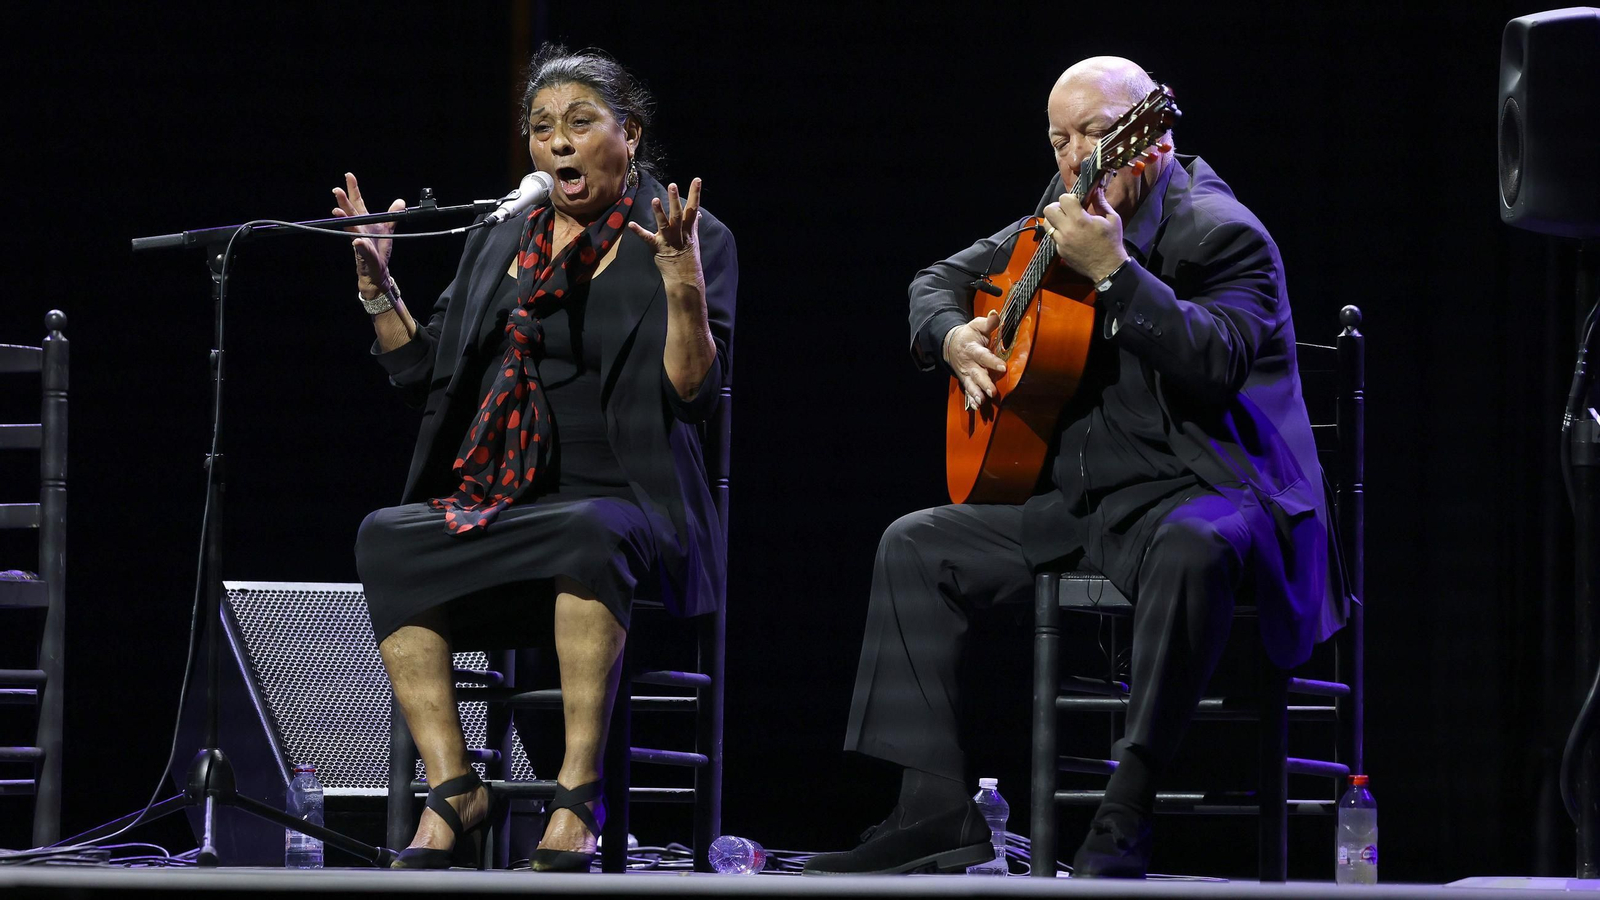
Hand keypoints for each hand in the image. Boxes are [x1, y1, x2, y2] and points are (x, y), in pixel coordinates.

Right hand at [331, 172, 405, 297]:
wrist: (376, 271)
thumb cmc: (378, 249)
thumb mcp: (387, 230)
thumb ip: (392, 216)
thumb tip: (400, 201)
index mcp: (364, 222)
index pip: (357, 203)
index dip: (353, 189)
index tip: (348, 175)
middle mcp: (359, 230)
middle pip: (350, 213)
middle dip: (343, 202)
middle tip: (336, 190)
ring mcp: (360, 241)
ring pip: (351, 229)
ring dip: (344, 220)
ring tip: (336, 211)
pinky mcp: (364, 255)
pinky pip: (362, 250)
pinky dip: (360, 245)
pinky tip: (357, 241)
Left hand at [628, 178, 701, 282]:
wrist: (685, 279)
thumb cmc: (690, 259)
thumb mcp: (694, 240)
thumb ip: (693, 225)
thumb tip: (697, 213)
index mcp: (689, 230)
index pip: (693, 208)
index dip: (695, 194)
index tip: (696, 180)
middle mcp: (680, 234)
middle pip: (678, 214)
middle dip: (675, 200)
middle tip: (672, 185)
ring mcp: (668, 241)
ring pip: (664, 224)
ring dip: (659, 212)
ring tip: (655, 199)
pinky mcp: (658, 248)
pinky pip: (648, 239)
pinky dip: (639, 231)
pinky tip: (632, 224)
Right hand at [943, 310, 1006, 408]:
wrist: (950, 344)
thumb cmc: (969, 335)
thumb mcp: (977, 326)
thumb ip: (988, 323)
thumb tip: (996, 314)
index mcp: (972, 349)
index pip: (983, 356)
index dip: (992, 362)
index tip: (1003, 367)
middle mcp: (969, 363)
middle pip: (977, 374)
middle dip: (984, 383)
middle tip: (992, 391)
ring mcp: (966, 373)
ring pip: (971, 385)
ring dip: (976, 394)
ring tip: (982, 401)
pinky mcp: (965, 380)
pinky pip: (968, 391)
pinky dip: (971, 399)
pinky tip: (976, 407)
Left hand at [1041, 182, 1127, 283]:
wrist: (1108, 267)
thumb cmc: (1111, 242)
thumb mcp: (1112, 219)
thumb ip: (1101, 202)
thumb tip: (1095, 189)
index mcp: (1080, 220)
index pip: (1063, 199)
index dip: (1069, 198)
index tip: (1076, 202)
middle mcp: (1067, 230)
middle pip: (1049, 210)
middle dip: (1057, 207)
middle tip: (1067, 210)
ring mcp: (1061, 242)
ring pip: (1046, 223)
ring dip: (1054, 220)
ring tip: (1065, 222)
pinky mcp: (1059, 251)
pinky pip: (1052, 237)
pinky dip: (1058, 233)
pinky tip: (1069, 234)